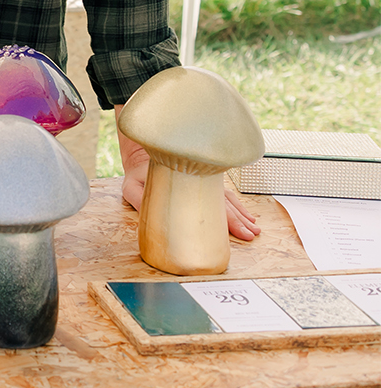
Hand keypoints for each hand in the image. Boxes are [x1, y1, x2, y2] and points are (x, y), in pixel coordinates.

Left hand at [117, 126, 260, 241]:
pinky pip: (225, 195)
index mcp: (187, 184)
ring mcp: (205, 182)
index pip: (212, 206)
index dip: (229, 221)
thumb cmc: (138, 172)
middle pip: (225, 204)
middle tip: (252, 235)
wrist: (142, 152)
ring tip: (254, 229)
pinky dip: (237, 205)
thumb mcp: (133, 184)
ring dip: (242, 214)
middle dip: (240, 221)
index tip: (242, 233)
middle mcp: (200, 182)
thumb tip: (148, 218)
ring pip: (228, 200)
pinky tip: (247, 215)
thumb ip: (137, 200)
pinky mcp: (205, 182)